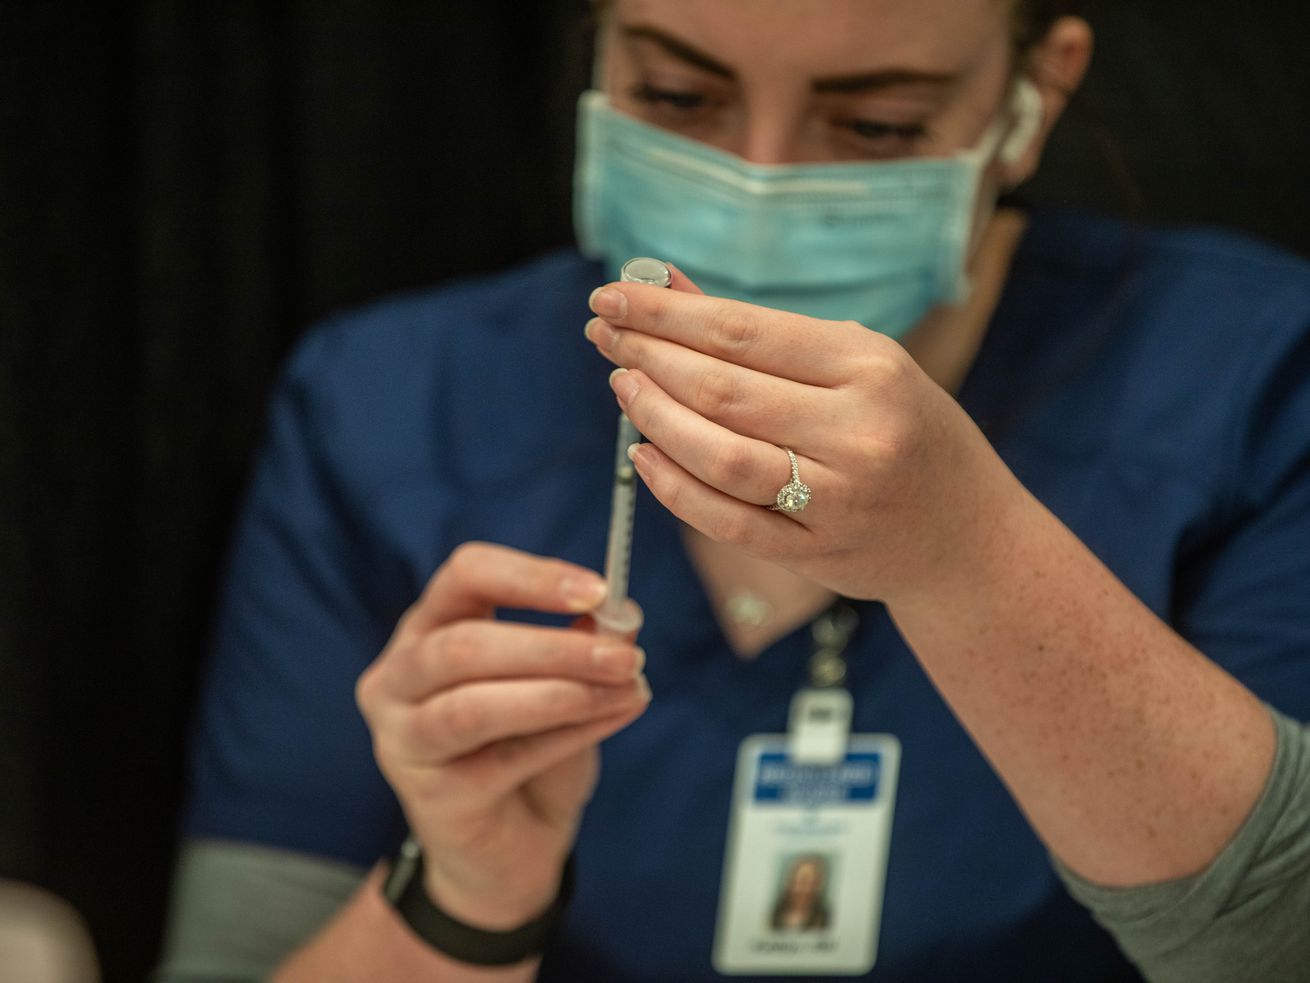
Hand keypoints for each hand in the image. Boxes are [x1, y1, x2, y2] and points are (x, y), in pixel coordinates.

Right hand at [355, 543, 648, 929]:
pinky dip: (568, 733)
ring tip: (625, 686)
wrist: (511, 849)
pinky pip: (503, 759)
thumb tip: (622, 615)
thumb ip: (583, 645)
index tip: (599, 590)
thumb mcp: (563, 683)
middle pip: (465, 644)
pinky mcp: (430, 797)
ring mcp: (403, 739)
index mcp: (428, 628)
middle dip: (554, 646)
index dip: (531, 576)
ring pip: (473, 705)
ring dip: (559, 691)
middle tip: (626, 654)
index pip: (465, 575)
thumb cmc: (530, 750)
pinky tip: (614, 715)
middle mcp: (398, 677)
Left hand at [583, 269, 1023, 603]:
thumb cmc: (903, 429)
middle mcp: (856, 431)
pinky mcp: (815, 554)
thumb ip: (761, 333)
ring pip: (719, 456)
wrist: (964, 534)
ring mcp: (836, 499)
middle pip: (722, 390)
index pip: (742, 332)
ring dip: (655, 418)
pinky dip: (674, 487)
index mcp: (869, 367)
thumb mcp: (856, 364)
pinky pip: (726, 520)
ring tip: (623, 386)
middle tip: (603, 335)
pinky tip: (643, 455)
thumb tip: (668, 290)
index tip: (612, 297)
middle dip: (649, 357)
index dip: (665, 314)